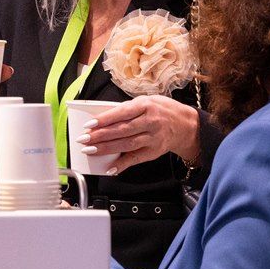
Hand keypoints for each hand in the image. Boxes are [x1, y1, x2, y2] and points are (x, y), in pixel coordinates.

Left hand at [77, 95, 200, 173]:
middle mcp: (151, 122)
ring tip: (90, 150)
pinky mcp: (154, 151)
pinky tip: (110, 168)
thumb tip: (104, 118)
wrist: (186, 125)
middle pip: (121, 130)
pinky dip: (122, 164)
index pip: (122, 113)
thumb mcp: (148, 101)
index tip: (89, 124)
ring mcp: (153, 138)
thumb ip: (128, 108)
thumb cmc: (162, 110)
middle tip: (83, 140)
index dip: (104, 120)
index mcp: (146, 106)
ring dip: (106, 149)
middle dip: (100, 136)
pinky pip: (136, 159)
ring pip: (126, 145)